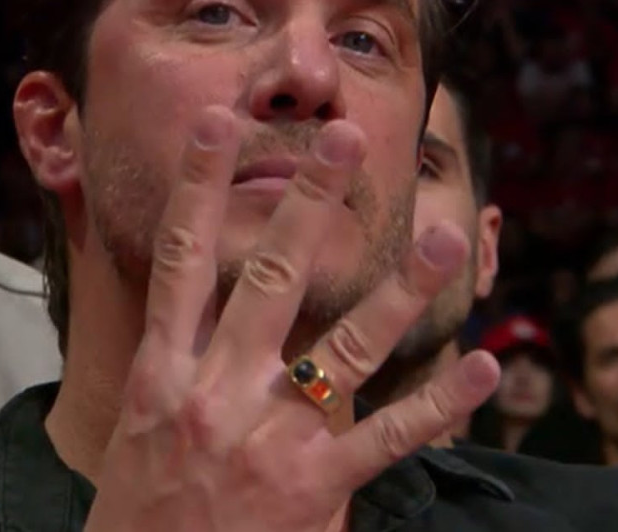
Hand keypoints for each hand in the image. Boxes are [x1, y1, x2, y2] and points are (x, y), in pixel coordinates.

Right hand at [83, 106, 500, 531]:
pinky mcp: (311, 486)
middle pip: (267, 278)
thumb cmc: (137, 514)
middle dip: (306, 205)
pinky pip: (386, 438)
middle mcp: (214, 390)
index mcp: (164, 371)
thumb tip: (200, 310)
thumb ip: (177, 365)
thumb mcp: (139, 427)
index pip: (179, 259)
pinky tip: (480, 367)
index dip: (196, 186)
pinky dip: (438, 404)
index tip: (216, 124)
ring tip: (445, 237)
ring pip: (342, 345)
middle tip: (344, 145)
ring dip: (399, 288)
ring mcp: (266, 437)